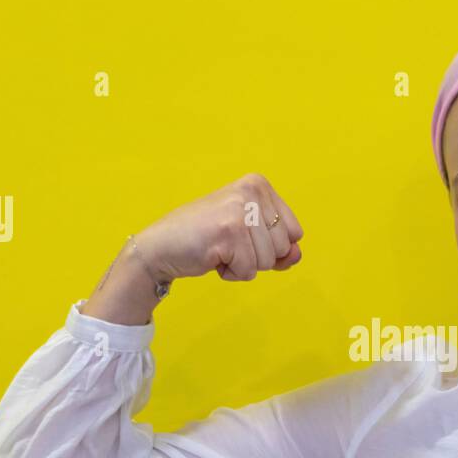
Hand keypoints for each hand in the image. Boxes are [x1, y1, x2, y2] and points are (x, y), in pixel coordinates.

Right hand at [134, 173, 303, 282]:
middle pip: (283, 247)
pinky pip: (249, 271)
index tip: (241, 235)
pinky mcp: (229, 231)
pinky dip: (231, 273)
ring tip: (219, 249)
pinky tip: (212, 257)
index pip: (294, 231)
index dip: (270, 246)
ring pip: (267, 261)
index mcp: (258, 184)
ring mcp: (240, 210)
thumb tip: (296, 255)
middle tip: (227, 243)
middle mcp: (252, 190)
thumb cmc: (205, 240)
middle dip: (257, 257)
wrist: (160, 247)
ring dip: (243, 265)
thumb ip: (278, 245)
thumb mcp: (248, 235)